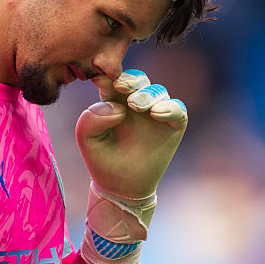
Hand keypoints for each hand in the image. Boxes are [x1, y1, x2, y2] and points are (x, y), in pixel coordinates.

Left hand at [75, 69, 187, 199]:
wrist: (121, 186)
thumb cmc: (102, 159)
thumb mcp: (87, 139)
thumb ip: (91, 119)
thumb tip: (118, 108)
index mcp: (114, 101)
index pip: (114, 80)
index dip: (109, 76)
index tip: (100, 80)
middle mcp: (136, 103)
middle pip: (139, 80)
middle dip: (131, 80)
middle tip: (121, 87)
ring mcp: (156, 113)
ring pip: (158, 91)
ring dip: (147, 94)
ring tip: (135, 106)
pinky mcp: (173, 125)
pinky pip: (177, 109)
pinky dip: (170, 107)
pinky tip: (155, 114)